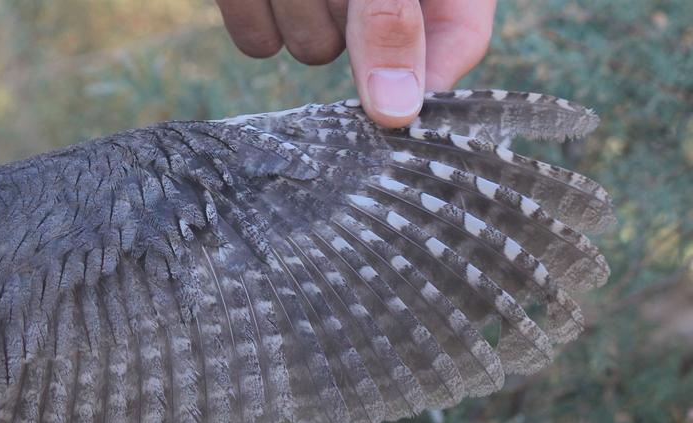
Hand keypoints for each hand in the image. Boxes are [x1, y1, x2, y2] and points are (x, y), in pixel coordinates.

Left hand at [216, 0, 496, 127]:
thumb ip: (392, 20)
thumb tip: (397, 114)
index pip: (459, 41)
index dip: (429, 82)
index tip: (395, 125)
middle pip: (371, 51)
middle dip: (343, 23)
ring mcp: (320, 1)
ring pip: (308, 44)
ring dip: (293, 6)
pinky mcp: (262, 4)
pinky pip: (256, 35)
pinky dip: (249, 7)